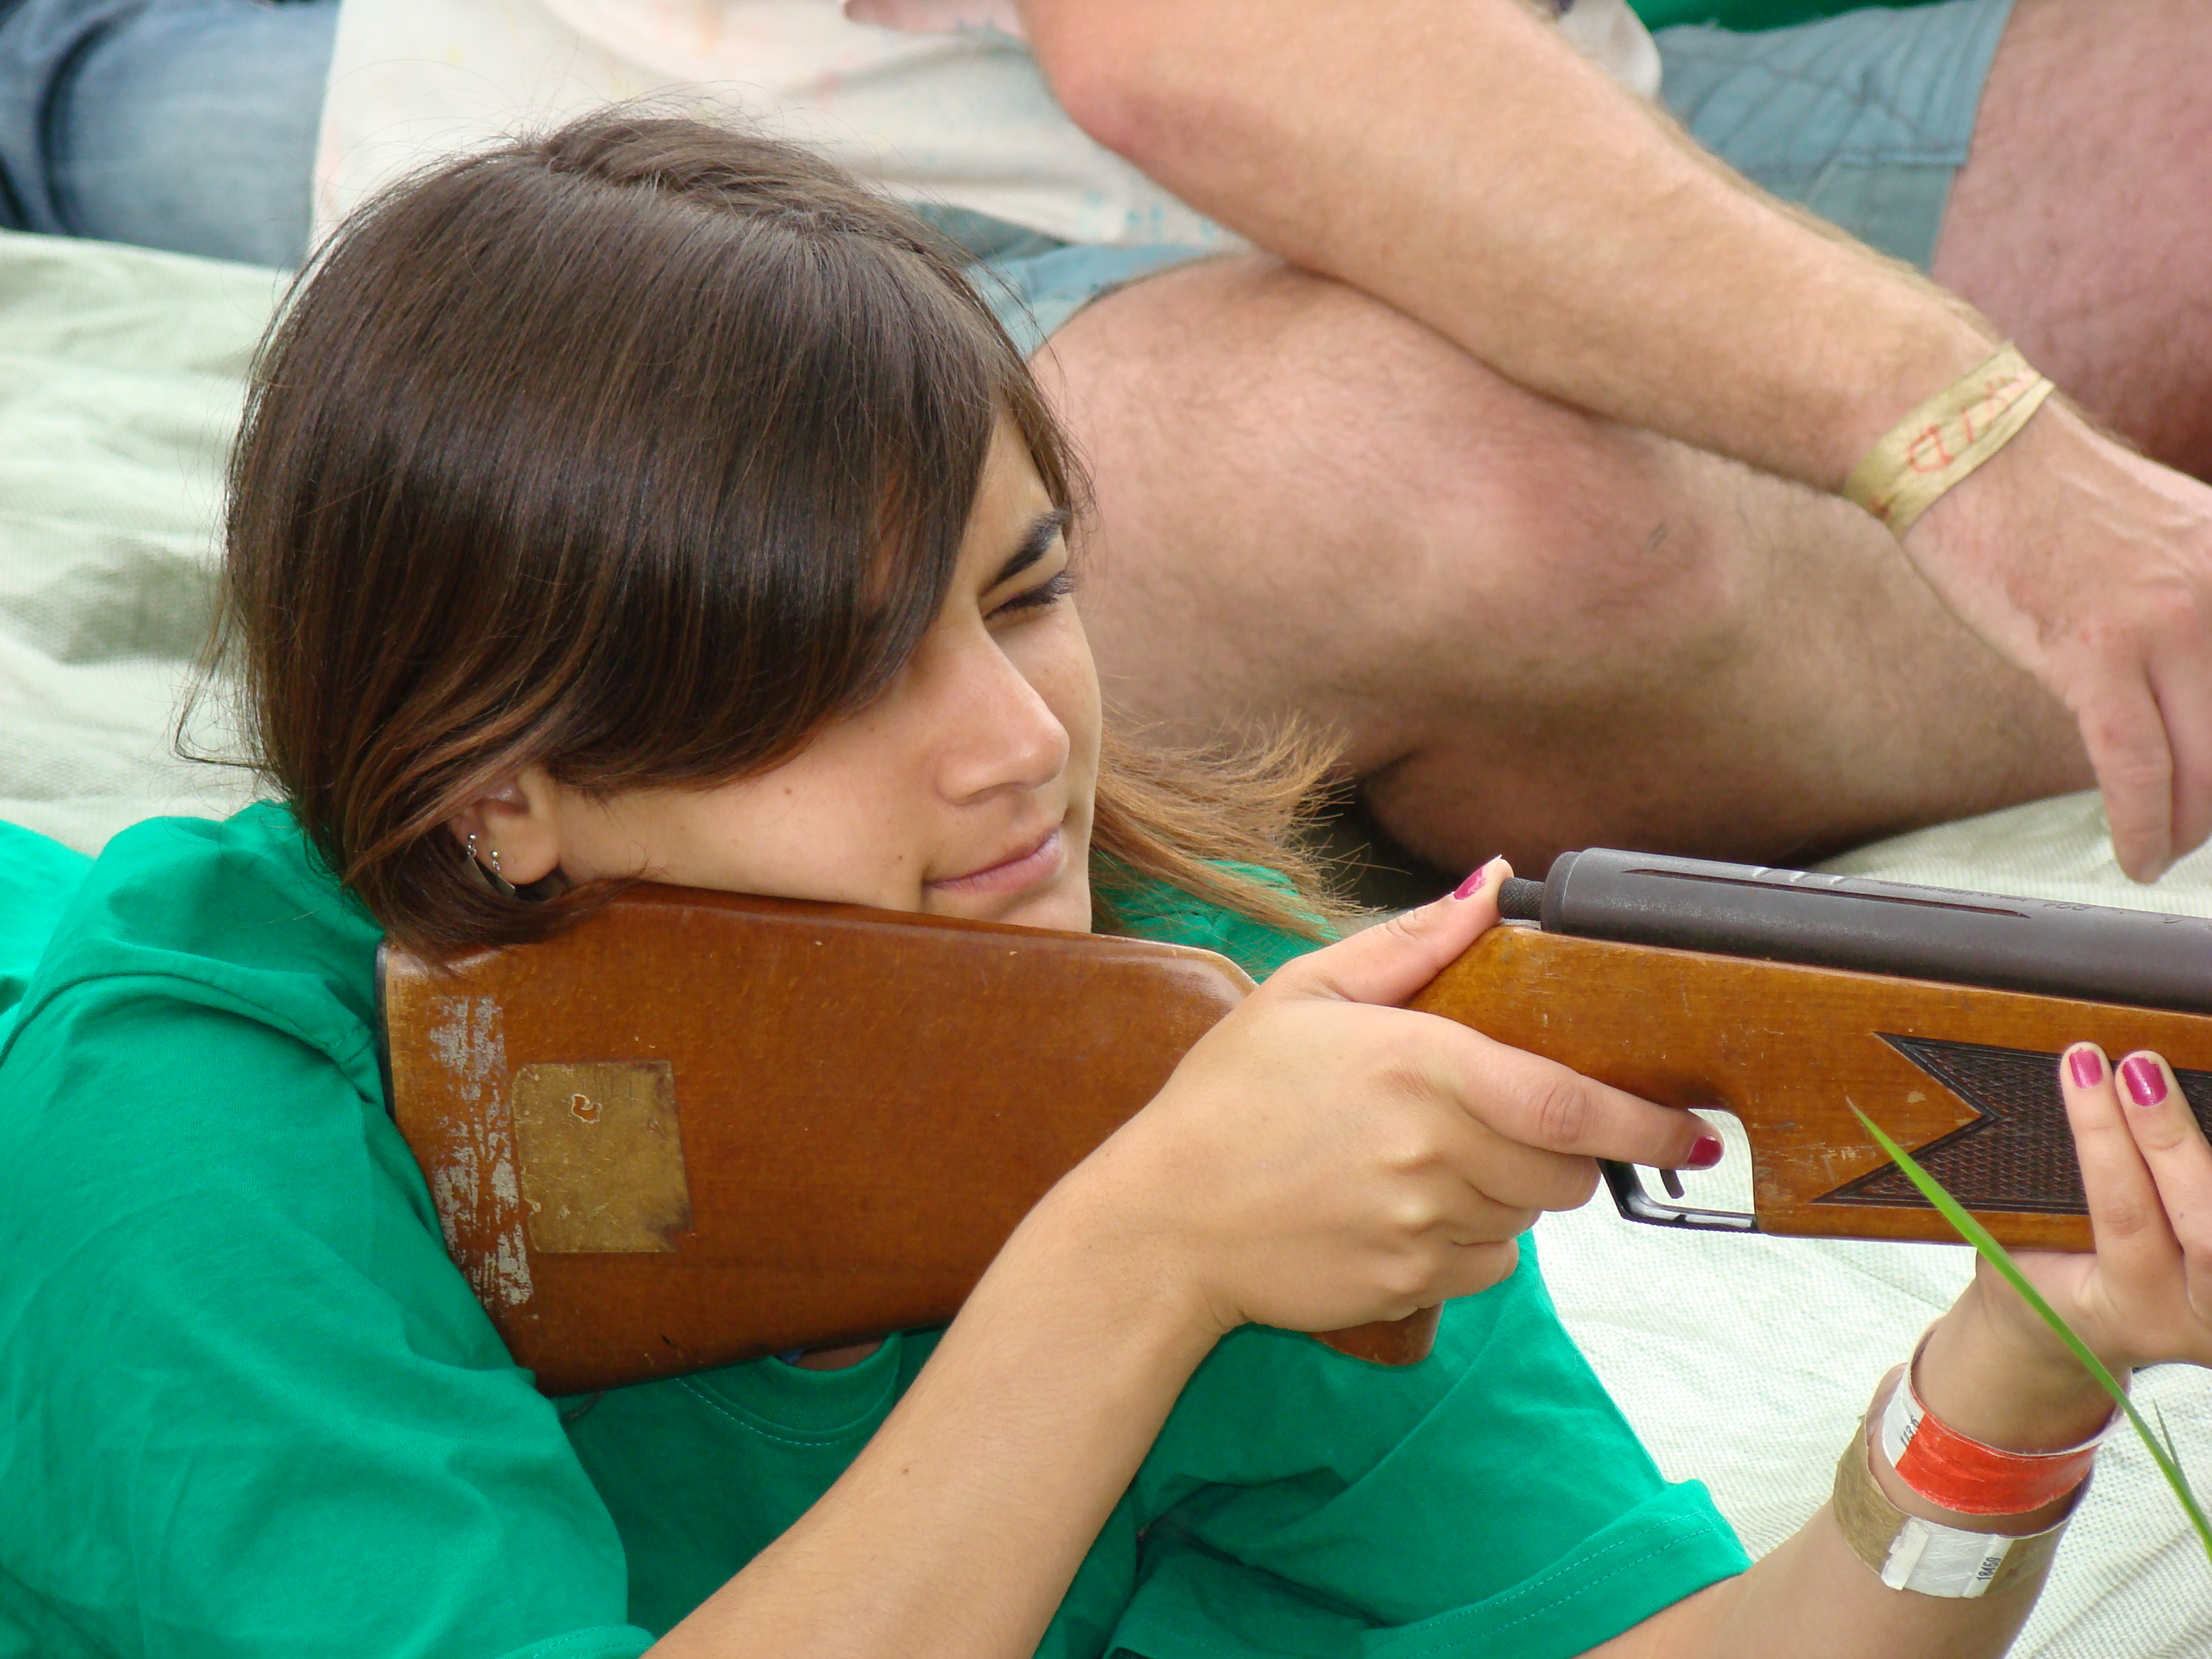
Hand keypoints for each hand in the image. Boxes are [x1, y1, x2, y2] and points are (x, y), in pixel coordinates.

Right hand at [1053, 861, 1717, 1341]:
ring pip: (1530, 1217)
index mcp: (1418, 1066)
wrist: (1161, 1221)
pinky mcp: (1409, 1283)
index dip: (1645, 1123)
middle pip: (1565, 1169)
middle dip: (1561, 1149)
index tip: (1691, 1130)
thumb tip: (1492, 882)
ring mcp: (1422, 1224)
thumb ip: (1410, 943)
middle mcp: (1431, 1150)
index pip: (1569, 1102)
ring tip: (1425, 1158)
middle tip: (1498, 1121)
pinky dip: (1472, 1238)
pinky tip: (1403, 1208)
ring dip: (1508, 1189)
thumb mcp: (1305, 993)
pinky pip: (1489, 1264)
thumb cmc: (1228, 1098)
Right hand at [1900, 402, 2211, 880]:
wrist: (1960, 445)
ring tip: (2167, 848)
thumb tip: (2190, 683)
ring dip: (2189, 824)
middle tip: (2197, 821)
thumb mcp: (2155, 534)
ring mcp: (2166, 619)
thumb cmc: (2034, 491)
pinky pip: (2137, 765)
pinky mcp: (2095, 650)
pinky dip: (2144, 824)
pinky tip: (2138, 855)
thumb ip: (2190, 596)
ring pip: (2205, 763)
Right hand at [1998, 1044, 2211, 1371]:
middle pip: (2204, 1220)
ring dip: (2195, 1141)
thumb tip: (2070, 1089)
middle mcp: (2194, 1315)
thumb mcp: (2020, 1254)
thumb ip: (2047, 1200)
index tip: (2083, 1069)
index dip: (2106, 1135)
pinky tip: (2199, 1105)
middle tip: (2138, 1065)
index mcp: (2126, 1310)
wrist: (2076, 1331)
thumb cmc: (2042, 1285)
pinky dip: (2208, 1157)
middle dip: (2169, 1134)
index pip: (2125, 1213)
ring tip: (2162, 1077)